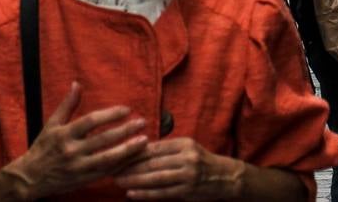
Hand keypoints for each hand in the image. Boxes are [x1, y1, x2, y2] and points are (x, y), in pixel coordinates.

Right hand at [0, 82, 147, 198]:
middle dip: (124, 130)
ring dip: (128, 149)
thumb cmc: (42, 148)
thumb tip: (77, 84)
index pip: (91, 121)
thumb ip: (67, 105)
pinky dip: (121, 165)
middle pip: (103, 139)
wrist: (31, 178)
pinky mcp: (84, 180)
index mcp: (64, 134)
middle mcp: (72, 150)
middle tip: (141, 122)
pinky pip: (107, 172)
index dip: (110, 114)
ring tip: (144, 141)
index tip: (126, 109)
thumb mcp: (52, 124)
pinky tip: (134, 158)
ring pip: (108, 158)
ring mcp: (79, 167)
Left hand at [115, 137, 240, 199]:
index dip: (134, 152)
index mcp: (184, 144)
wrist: (226, 177)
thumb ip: (166, 148)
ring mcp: (188, 175)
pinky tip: (132, 194)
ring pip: (156, 178)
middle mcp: (187, 158)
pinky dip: (146, 194)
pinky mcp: (188, 191)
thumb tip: (137, 149)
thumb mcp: (187, 148)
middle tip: (111, 168)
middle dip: (130, 166)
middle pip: (152, 162)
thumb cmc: (201, 160)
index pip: (153, 147)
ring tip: (118, 181)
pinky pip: (163, 193)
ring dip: (134, 180)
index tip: (117, 154)